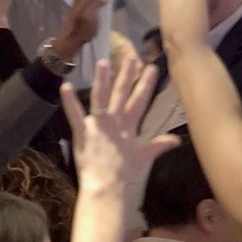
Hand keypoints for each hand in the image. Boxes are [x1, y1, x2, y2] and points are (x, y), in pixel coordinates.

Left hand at [61, 58, 179, 188]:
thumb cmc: (124, 172)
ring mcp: (98, 125)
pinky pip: (75, 114)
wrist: (107, 186)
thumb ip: (159, 145)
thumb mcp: (144, 156)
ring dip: (101, 80)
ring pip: (100, 98)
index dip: (146, 83)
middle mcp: (115, 121)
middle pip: (121, 93)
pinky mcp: (83, 132)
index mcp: (129, 125)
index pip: (140, 100)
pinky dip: (69, 101)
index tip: (151, 67)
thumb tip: (177, 140)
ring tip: (102, 62)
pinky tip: (64, 86)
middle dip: (127, 74)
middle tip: (131, 56)